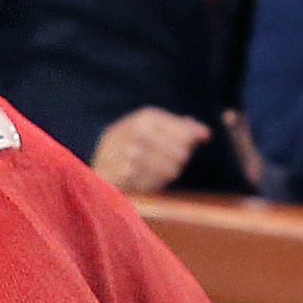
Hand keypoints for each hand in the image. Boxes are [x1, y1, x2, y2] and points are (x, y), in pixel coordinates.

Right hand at [90, 105, 210, 194]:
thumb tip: (205, 134)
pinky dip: (149, 186)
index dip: (187, 145)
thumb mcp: (153, 130)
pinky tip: (139, 182)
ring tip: (149, 174)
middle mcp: (137, 130)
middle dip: (175, 162)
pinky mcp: (121, 171)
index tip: (178, 148)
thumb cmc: (131, 146)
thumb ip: (181, 128)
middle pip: (181, 153)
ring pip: (170, 170)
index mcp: (147, 117)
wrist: (96, 165)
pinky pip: (153, 183)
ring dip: (163, 176)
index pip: (186, 135)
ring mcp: (128, 151)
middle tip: (161, 165)